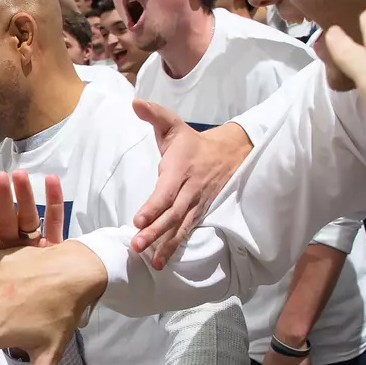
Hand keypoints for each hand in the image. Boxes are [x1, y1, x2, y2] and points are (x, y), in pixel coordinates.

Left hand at [129, 102, 251, 268]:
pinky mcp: (201, 212)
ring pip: (181, 227)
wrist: (230, 153)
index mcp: (181, 169)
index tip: (138, 220)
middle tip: (137, 246)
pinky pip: (188, 231)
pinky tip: (162, 261)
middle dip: (155, 231)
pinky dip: (176, 246)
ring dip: (166, 244)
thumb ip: (155, 115)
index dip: (153, 207)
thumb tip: (135, 103)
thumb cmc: (192, 142)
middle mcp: (190, 189)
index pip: (166, 191)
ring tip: (152, 262)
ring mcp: (197, 203)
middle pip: (173, 214)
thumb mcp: (174, 125)